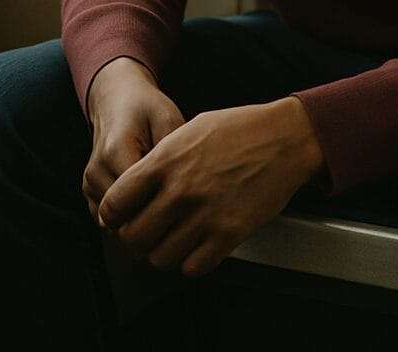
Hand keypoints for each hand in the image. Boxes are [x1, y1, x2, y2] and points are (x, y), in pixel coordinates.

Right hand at [82, 58, 184, 226]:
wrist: (116, 101)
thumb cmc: (147, 109)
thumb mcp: (167, 119)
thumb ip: (173, 155)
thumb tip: (183, 192)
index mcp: (116, 152)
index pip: (139, 201)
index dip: (166, 207)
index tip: (188, 202)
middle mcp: (97, 172)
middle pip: (128, 218)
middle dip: (155, 217)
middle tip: (181, 206)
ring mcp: (89, 185)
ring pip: (119, 224)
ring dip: (142, 218)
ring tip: (164, 198)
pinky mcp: (89, 193)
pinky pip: (112, 222)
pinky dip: (131, 216)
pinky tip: (149, 198)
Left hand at [97, 97, 323, 277]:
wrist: (284, 138)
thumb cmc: (241, 129)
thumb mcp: (190, 129)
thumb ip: (161, 157)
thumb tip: (138, 182)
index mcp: (165, 160)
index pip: (115, 203)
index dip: (113, 215)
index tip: (119, 218)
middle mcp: (181, 190)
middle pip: (133, 237)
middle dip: (135, 240)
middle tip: (146, 234)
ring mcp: (205, 215)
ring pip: (160, 258)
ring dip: (163, 253)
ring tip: (173, 241)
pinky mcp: (229, 234)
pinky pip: (193, 267)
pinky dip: (191, 263)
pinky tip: (197, 247)